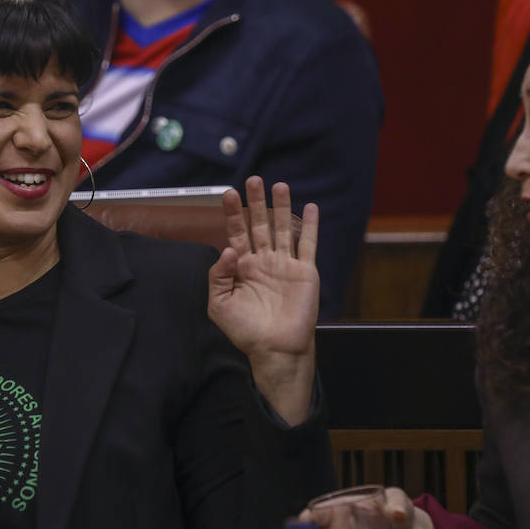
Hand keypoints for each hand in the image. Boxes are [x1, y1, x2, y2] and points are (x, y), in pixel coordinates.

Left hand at [208, 177, 318, 424]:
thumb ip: (218, 275)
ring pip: (283, 229)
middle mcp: (264, 260)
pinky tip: (310, 207)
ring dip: (282, 207)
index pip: (236, 233)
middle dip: (256, 202)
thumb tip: (228, 249)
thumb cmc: (245, 330)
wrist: (275, 348)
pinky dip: (311, 225)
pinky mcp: (305, 271)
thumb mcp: (220, 304)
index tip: (227, 193)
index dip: (232, 213)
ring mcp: (285, 264)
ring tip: (279, 185)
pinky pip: (308, 244)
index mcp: (243, 266)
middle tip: (253, 180)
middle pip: (259, 224)